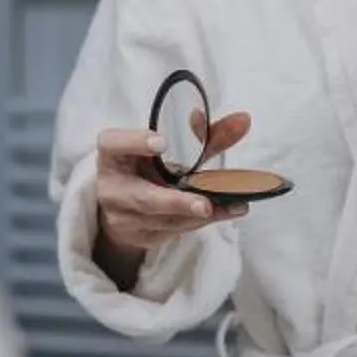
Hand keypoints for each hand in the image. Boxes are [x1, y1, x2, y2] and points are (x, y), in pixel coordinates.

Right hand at [92, 112, 253, 291]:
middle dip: (176, 202)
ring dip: (201, 215)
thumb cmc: (145, 169)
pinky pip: (175, 230)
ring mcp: (124, 217)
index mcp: (112, 155)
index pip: (114, 144)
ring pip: (167, 219)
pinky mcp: (141, 237)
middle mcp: (113, 187)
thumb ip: (203, 136)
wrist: (121, 211)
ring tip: (232, 206)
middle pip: (143, 197)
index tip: (161, 142)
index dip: (134, 142)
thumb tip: (244, 120)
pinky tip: (225, 212)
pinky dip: (202, 222)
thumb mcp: (165, 150)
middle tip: (204, 204)